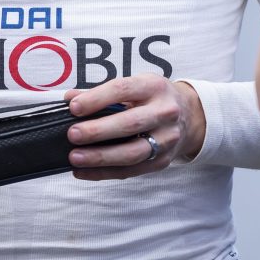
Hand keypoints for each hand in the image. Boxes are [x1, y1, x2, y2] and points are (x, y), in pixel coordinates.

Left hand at [64, 75, 206, 180]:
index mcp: (154, 87)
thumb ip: (102, 93)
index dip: (97, 99)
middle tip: (72, 134)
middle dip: (98, 131)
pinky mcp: (162, 161)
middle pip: (130, 124)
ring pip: (132, 152)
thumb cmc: (154, 98)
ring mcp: (166, 139)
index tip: (74, 107)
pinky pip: (131, 171)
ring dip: (100, 157)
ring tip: (75, 157)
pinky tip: (84, 171)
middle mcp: (164, 112)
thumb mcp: (136, 86)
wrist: (189, 116)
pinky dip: (104, 173)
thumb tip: (70, 98)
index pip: (124, 90)